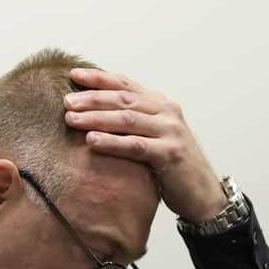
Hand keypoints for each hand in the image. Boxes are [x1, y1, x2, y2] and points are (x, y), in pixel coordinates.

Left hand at [64, 68, 227, 221]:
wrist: (202, 193)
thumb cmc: (172, 167)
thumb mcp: (154, 138)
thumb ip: (133, 124)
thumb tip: (94, 114)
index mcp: (161, 105)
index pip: (125, 85)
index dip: (99, 79)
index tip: (73, 75)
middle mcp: (167, 112)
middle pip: (123, 99)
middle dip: (92, 99)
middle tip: (66, 102)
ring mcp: (170, 131)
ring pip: (127, 119)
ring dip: (96, 118)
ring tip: (71, 119)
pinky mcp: (170, 153)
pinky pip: (135, 145)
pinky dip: (112, 142)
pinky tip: (92, 141)